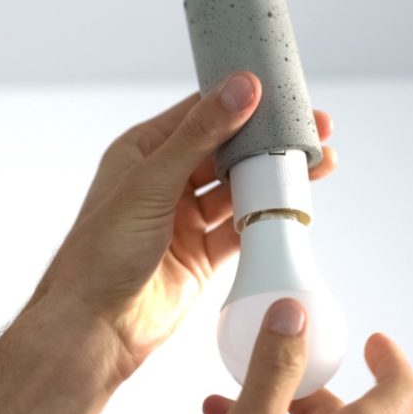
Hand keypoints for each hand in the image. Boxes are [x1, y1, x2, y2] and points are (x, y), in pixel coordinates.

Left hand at [31, 72, 337, 376]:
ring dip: (274, 179)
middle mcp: (165, 182)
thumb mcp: (152, 182)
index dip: (242, 101)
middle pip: (227, 151)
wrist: (96, 326)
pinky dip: (267, 219)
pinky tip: (295, 207)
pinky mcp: (202, 254)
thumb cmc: (102, 252)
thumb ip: (200, 135)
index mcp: (143, 153)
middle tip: (313, 130)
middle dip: (268, 141)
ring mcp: (185, 219)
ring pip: (239, 190)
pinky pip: (242, 230)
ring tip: (316, 165)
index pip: (200, 114)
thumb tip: (240, 87)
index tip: (281, 93)